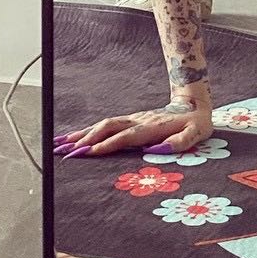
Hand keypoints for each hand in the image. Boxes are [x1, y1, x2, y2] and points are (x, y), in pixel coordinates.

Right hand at [53, 97, 212, 157]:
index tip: (88, 153)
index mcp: (152, 127)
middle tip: (66, 153)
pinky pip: (106, 124)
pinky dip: (88, 131)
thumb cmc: (197, 123)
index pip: (125, 137)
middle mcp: (138, 120)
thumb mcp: (196, 133)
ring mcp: (133, 118)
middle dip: (86, 140)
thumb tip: (156, 150)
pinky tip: (74, 137)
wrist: (195, 104)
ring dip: (82, 134)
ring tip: (59, 144)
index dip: (107, 144)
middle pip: (108, 128)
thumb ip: (180, 142)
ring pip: (103, 124)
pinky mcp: (130, 119)